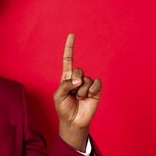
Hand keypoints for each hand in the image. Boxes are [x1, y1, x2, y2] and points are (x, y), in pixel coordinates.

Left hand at [53, 33, 101, 150]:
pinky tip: (89, 97)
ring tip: (79, 98)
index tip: (72, 34)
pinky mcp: (96, 90)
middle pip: (78, 70)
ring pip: (86, 79)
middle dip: (75, 82)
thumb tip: (80, 79)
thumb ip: (66, 85)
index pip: (68, 59)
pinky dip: (92, 90)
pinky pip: (96, 83)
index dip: (69, 47)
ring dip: (82, 91)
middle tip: (73, 93)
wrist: (73, 121)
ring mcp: (87, 84)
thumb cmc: (63, 108)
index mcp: (66, 77)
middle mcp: (77, 78)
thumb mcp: (58, 96)